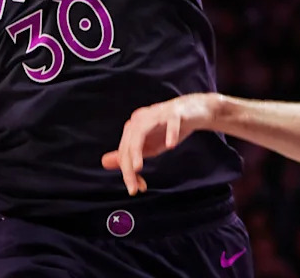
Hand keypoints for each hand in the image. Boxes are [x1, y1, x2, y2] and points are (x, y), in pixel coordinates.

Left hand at [102, 93, 219, 195]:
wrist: (195, 111)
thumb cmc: (169, 128)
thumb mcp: (149, 144)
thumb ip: (128, 154)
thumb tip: (104, 162)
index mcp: (134, 126)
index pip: (124, 151)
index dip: (127, 172)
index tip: (135, 189)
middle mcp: (141, 118)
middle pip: (129, 144)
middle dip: (129, 167)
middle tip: (134, 188)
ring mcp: (157, 114)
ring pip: (142, 132)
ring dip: (137, 150)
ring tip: (137, 167)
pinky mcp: (175, 113)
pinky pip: (171, 122)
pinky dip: (170, 133)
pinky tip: (170, 145)